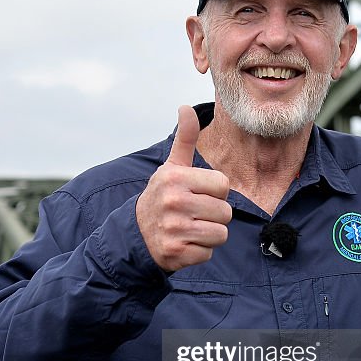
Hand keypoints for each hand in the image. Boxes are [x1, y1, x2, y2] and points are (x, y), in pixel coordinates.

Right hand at [136, 105, 231, 271]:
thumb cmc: (162, 197)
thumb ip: (185, 138)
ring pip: (220, 234)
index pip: (223, 185)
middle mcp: (173, 201)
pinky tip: (184, 243)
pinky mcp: (175, 253)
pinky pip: (207, 253)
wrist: (135, 234)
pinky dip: (199, 252)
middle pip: (225, 212)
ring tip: (190, 228)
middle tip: (193, 214)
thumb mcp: (171, 167)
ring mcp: (173, 229)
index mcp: (175, 177)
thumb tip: (186, 107)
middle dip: (214, 215)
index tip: (197, 194)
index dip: (215, 192)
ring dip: (209, 234)